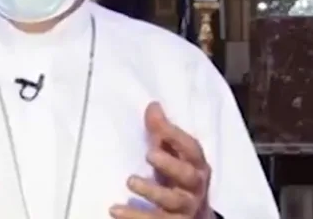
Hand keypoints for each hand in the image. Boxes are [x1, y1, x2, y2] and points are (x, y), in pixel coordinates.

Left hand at [109, 102, 211, 218]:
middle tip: (149, 154)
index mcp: (197, 165)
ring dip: (151, 191)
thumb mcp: (173, 156)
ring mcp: (185, 208)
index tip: (158, 125)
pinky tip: (115, 210)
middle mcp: (195, 187)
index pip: (192, 149)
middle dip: (170, 164)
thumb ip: (162, 133)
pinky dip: (134, 216)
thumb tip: (153, 105)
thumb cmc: (179, 178)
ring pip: (172, 201)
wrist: (194, 216)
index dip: (177, 137)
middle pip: (187, 175)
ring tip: (130, 180)